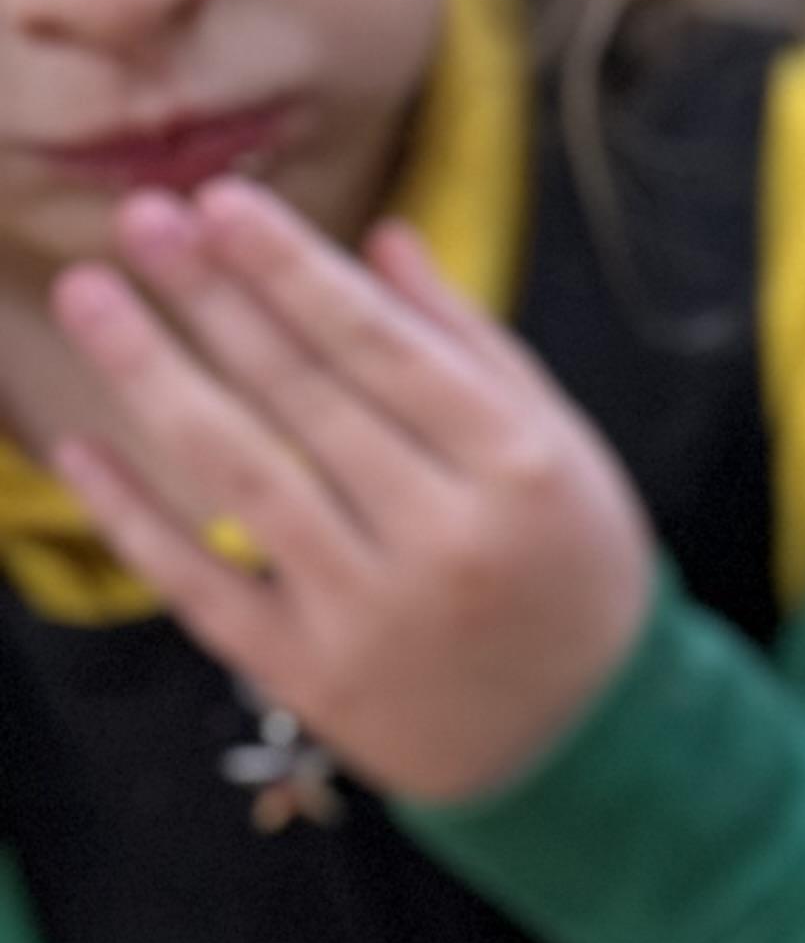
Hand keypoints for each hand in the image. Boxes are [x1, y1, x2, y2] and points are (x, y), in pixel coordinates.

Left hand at [49, 177, 653, 806]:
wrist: (586, 740)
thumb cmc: (570, 569)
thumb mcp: (560, 448)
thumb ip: (472, 346)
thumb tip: (382, 240)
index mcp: (515, 469)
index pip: (382, 348)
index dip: (292, 270)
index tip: (220, 202)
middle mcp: (443, 542)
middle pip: (304, 399)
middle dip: (214, 299)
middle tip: (141, 218)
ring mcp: (372, 616)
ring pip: (242, 479)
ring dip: (153, 377)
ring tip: (90, 296)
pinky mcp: (315, 679)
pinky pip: (204, 588)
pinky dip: (134, 518)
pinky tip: (79, 450)